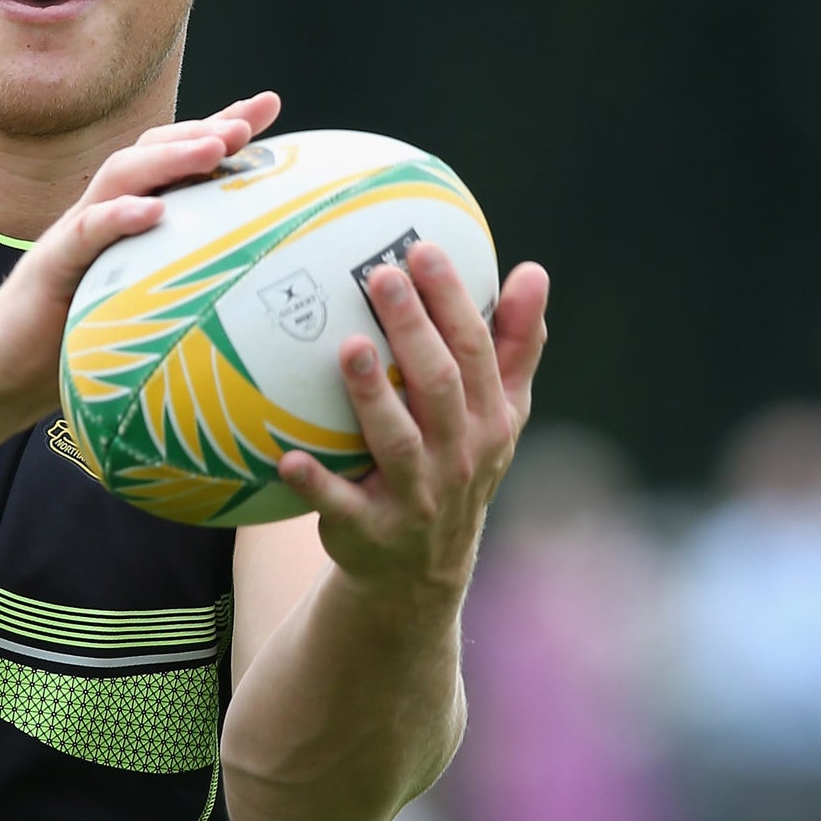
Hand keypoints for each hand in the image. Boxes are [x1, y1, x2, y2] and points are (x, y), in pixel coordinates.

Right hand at [0, 91, 282, 426]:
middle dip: (200, 131)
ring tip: (215, 148)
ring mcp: (73, 235)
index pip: (176, 160)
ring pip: (120, 177)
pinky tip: (153, 211)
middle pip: (151, 152)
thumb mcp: (142, 309)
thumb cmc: (76, 344)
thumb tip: (257, 301)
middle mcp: (102, 214)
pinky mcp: (49, 267)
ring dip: (170, 158)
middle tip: (246, 125)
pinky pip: (84, 233)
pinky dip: (118, 217)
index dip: (219, 127)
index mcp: (129, 220)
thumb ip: (184, 292)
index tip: (268, 104)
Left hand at [277, 245, 549, 600]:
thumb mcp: (499, 412)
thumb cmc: (457, 463)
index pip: (476, 352)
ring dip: (372, 395)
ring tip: (348, 347)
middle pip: (439, 387)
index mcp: (490, 420)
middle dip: (414, 331)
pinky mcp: (369, 531)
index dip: (454, 301)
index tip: (425, 249)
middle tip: (381, 275)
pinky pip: (339, 504)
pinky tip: (286, 456)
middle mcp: (458, 457)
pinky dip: (316, 483)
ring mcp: (415, 496)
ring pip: (395, 441)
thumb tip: (534, 272)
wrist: (423, 571)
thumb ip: (515, 344)